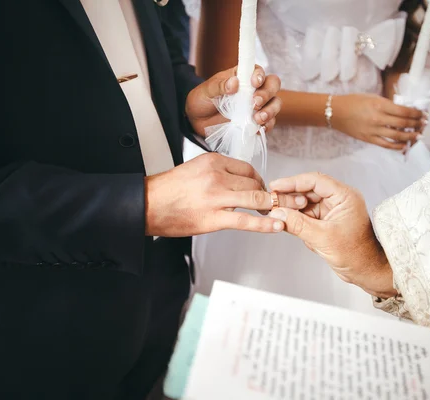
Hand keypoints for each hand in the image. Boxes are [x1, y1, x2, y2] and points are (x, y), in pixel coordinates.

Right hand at [144, 153, 305, 236]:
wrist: (148, 205)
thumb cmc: (170, 189)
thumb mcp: (195, 168)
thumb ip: (218, 171)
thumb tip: (240, 180)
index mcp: (213, 161)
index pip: (248, 169)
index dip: (259, 181)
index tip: (262, 190)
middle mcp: (216, 176)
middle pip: (254, 184)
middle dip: (269, 195)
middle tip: (278, 203)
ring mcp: (216, 198)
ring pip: (255, 200)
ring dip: (272, 207)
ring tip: (282, 213)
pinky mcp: (213, 219)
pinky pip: (245, 221)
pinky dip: (264, 224)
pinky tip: (276, 225)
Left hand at [186, 65, 281, 135]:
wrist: (197, 121)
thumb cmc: (202, 100)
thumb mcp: (206, 91)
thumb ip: (219, 86)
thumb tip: (234, 82)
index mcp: (242, 76)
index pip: (258, 71)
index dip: (260, 75)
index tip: (254, 83)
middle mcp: (254, 90)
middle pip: (272, 85)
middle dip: (268, 93)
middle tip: (256, 103)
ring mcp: (257, 106)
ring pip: (275, 104)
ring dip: (270, 111)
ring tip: (258, 118)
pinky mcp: (256, 122)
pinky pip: (269, 123)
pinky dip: (267, 126)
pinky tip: (257, 129)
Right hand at [267, 172, 395, 297]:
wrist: (366, 271)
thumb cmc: (356, 254)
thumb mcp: (323, 238)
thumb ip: (298, 224)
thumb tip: (278, 213)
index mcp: (345, 196)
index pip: (315, 181)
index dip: (293, 182)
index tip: (276, 186)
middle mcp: (339, 200)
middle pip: (308, 191)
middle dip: (290, 197)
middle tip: (272, 202)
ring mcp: (332, 211)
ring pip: (306, 204)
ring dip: (292, 210)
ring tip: (277, 215)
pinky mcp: (326, 222)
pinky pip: (307, 216)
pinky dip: (297, 220)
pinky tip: (288, 225)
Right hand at [333, 94, 426, 149]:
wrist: (336, 112)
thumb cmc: (353, 102)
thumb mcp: (373, 98)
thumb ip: (388, 105)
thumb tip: (403, 111)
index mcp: (380, 105)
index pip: (404, 111)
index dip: (416, 113)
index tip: (422, 114)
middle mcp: (378, 118)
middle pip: (403, 123)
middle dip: (416, 124)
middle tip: (423, 124)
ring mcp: (373, 130)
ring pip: (397, 136)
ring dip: (410, 136)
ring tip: (418, 135)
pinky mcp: (369, 139)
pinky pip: (386, 145)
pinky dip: (397, 146)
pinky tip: (404, 145)